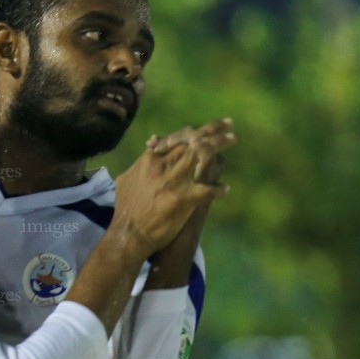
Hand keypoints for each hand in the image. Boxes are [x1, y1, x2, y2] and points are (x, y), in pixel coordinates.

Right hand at [113, 118, 235, 255]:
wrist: (128, 234)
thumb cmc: (127, 209)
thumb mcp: (127, 180)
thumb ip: (140, 165)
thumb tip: (148, 151)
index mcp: (149, 160)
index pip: (175, 138)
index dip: (193, 130)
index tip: (206, 128)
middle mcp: (161, 166)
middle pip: (191, 140)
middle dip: (212, 130)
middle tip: (229, 124)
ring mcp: (172, 181)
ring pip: (200, 154)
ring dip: (219, 144)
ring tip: (232, 138)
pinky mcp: (181, 199)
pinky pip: (206, 190)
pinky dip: (217, 190)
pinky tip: (224, 190)